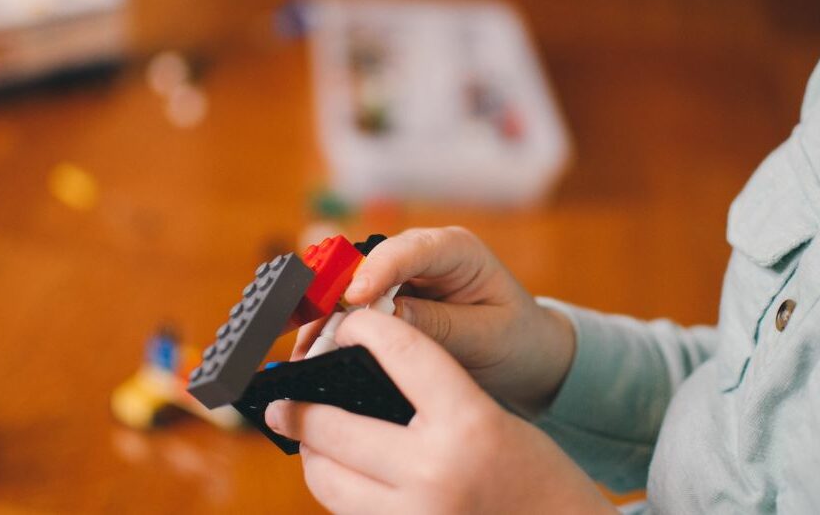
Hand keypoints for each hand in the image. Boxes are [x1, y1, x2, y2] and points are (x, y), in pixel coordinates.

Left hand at [268, 309, 611, 513]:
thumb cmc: (537, 477)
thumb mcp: (495, 420)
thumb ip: (434, 397)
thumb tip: (361, 377)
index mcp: (469, 425)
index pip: (401, 352)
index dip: (364, 328)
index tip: (346, 324)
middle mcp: (434, 472)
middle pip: (334, 426)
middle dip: (300, 408)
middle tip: (282, 400)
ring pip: (326, 479)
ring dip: (311, 454)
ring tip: (308, 438)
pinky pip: (347, 513)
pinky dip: (338, 490)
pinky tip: (342, 474)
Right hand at [292, 227, 574, 415]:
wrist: (524, 352)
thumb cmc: (514, 338)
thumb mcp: (486, 336)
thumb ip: (440, 325)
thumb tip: (386, 318)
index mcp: (457, 250)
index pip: (411, 249)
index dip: (378, 270)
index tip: (354, 298)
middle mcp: (421, 254)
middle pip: (366, 263)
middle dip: (335, 296)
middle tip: (312, 332)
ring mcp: (400, 275)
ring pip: (348, 285)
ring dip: (323, 316)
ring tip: (304, 350)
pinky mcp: (385, 298)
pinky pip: (349, 308)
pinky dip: (329, 329)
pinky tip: (311, 352)